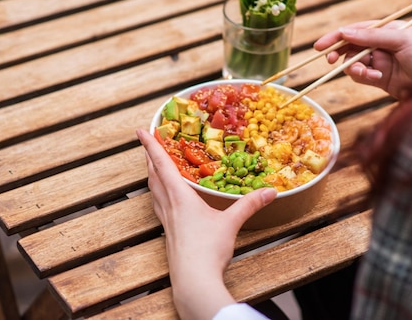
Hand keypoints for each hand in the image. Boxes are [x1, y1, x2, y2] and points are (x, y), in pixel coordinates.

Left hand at [136, 129, 276, 319]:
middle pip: (153, 175)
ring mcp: (166, 220)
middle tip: (148, 142)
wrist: (193, 280)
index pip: (162, 164)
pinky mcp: (168, 232)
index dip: (151, 145)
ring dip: (151, 174)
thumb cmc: (207, 250)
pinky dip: (158, 193)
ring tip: (153, 165)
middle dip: (150, 156)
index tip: (140, 131)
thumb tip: (271, 192)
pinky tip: (164, 198)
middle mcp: (168, 205)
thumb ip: (250, 205)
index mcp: (179, 196)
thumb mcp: (231, 223)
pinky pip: (158, 204)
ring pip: (153, 190)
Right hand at [314, 21, 411, 97]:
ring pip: (354, 63)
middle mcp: (382, 45)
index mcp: (388, 30)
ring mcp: (381, 62)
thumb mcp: (402, 40)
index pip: (357, 29)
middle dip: (339, 53)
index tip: (321, 45)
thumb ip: (372, 36)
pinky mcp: (381, 80)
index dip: (337, 36)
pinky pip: (362, 76)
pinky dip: (362, 77)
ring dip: (353, 67)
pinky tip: (374, 78)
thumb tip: (344, 32)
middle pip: (351, 46)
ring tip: (365, 73)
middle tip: (329, 61)